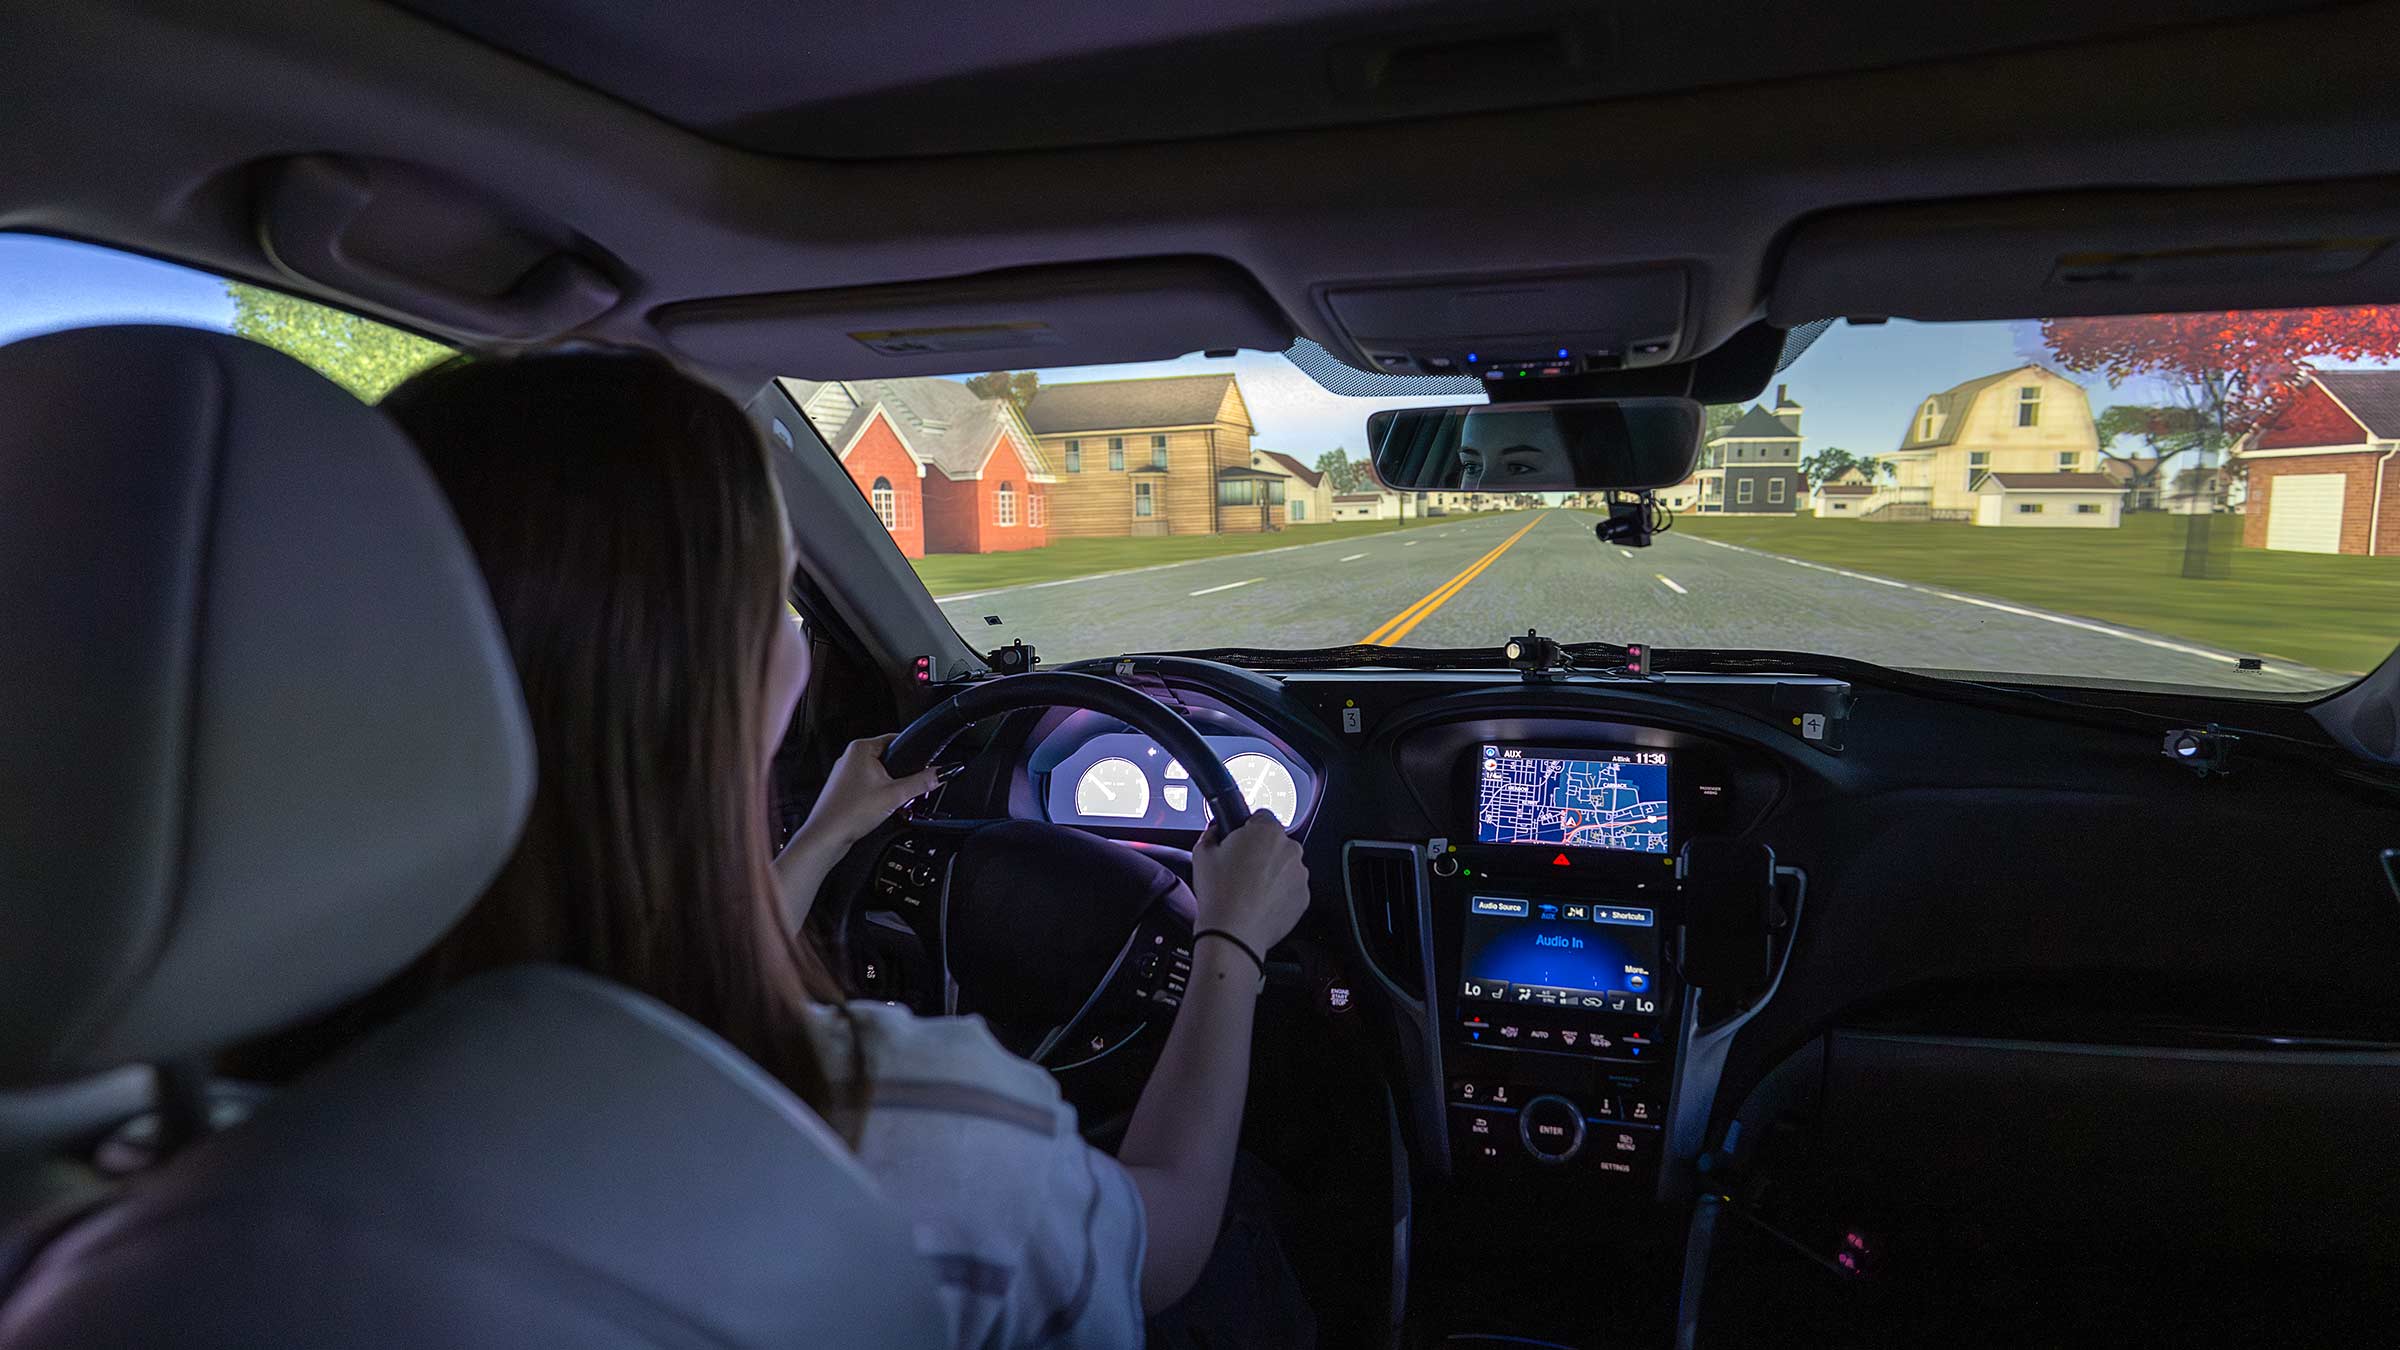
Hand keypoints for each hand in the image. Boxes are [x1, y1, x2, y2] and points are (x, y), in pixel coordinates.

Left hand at [793, 734, 942, 853]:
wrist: (827, 837)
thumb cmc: (849, 813)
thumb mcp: (895, 795)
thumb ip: (922, 782)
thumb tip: (941, 772)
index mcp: (860, 748)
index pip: (896, 739)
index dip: (913, 752)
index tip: (925, 764)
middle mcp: (850, 758)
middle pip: (890, 759)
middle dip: (903, 775)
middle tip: (910, 790)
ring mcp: (846, 775)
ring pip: (880, 775)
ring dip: (893, 788)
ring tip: (894, 803)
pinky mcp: (845, 790)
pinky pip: (870, 787)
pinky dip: (881, 796)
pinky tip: (883, 809)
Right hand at [1190, 812, 1309, 956]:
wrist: (1233, 933)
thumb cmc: (1219, 895)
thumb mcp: (1202, 854)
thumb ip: (1211, 833)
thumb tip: (1216, 831)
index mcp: (1267, 832)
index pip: (1261, 817)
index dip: (1246, 829)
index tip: (1239, 842)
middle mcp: (1289, 849)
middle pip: (1274, 843)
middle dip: (1259, 852)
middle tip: (1239, 868)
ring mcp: (1300, 874)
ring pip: (1284, 866)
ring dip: (1270, 873)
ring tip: (1247, 889)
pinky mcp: (1303, 897)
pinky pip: (1290, 888)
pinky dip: (1279, 893)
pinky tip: (1259, 902)